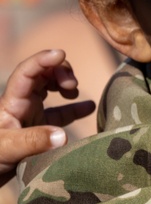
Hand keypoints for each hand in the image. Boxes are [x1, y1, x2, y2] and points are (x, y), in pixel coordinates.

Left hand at [0, 50, 94, 183]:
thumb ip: (34, 141)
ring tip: (74, 92)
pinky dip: (74, 108)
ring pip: (50, 88)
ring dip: (65, 84)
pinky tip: (89, 107)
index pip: (27, 71)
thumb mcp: (7, 149)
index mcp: (12, 102)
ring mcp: (30, 115)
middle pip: (42, 74)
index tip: (62, 54)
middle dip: (60, 71)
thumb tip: (63, 135)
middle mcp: (22, 104)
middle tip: (72, 87)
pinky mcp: (39, 129)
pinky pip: (59, 113)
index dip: (44, 60)